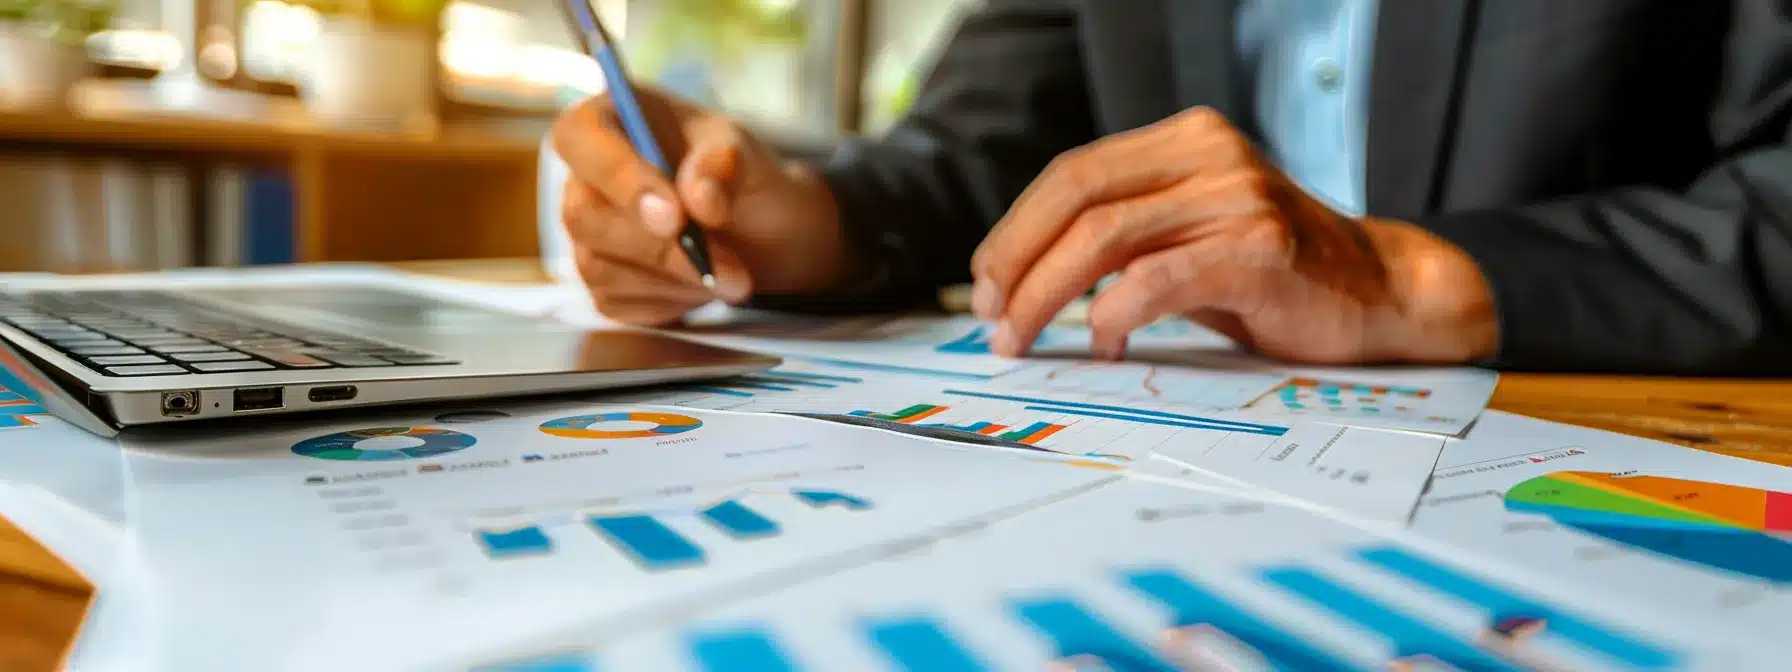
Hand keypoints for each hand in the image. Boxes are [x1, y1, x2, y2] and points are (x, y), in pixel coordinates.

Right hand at [552, 88, 853, 324]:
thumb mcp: (746, 153)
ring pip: (599, 266)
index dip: (620, 177)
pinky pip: (616, 302)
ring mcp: (588, 234)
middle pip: (584, 215)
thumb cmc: (740, 176)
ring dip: (675, 279)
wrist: (762, 232)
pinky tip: (704, 287)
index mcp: (610, 120)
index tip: (674, 216)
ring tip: (734, 276)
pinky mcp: (601, 283)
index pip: (580, 137)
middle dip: (659, 248)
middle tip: (725, 266)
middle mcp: (585, 177)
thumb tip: (700, 198)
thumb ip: (725, 163)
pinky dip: (670, 301)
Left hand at [968, 107, 1498, 364]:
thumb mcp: (1192, 237)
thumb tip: (1022, 281)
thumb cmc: (1277, 277)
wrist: (1383, 295)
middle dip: (1016, 262)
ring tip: (1021, 339)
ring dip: (1045, 295)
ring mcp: (1237, 197)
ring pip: (1103, 239)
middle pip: (1076, 197)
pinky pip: (1157, 279)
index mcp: (1187, 141)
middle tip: (989, 318)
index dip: (1017, 230)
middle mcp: (1210, 156)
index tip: (985, 285)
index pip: (1074, 174)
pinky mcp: (1261, 249)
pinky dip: (1113, 314)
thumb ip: (1125, 238)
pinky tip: (1103, 343)